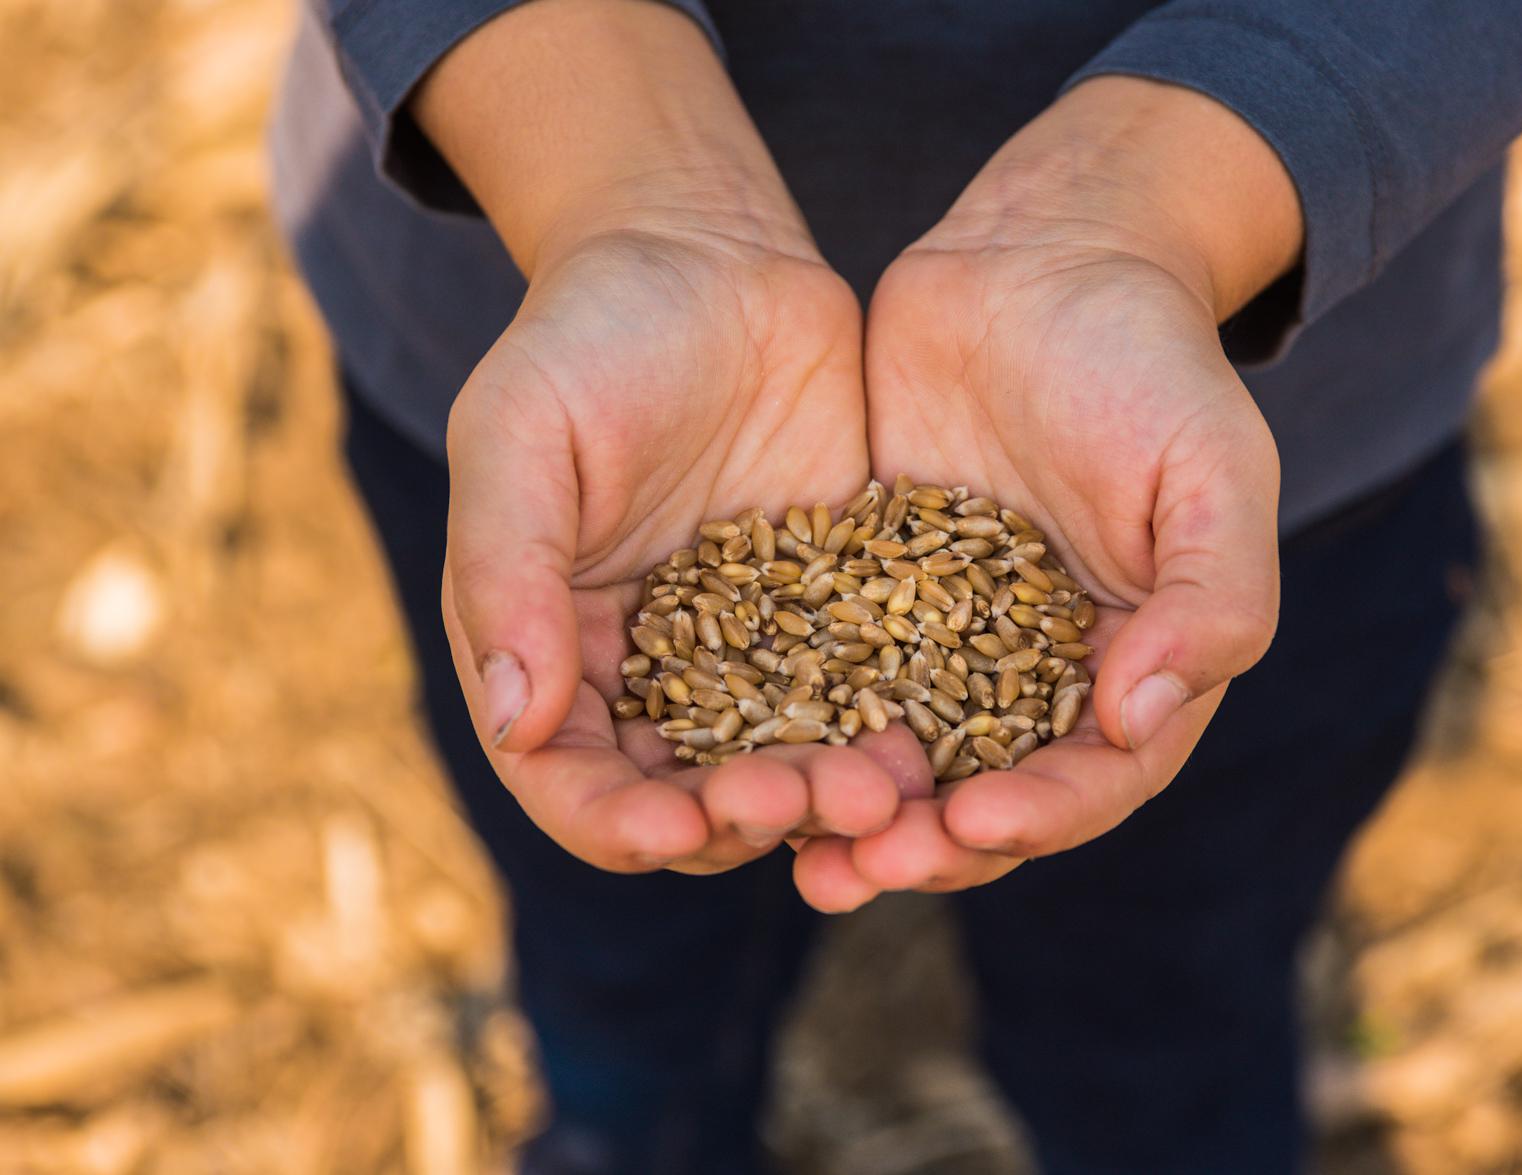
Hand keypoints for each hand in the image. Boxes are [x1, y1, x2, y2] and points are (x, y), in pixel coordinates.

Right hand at [420, 0, 904, 874]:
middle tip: (802, 802)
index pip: (573, 781)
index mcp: (557, 648)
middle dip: (741, 820)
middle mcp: (654, 674)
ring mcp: (755, 651)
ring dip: (826, 798)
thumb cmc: (588, 336)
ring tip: (884, 790)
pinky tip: (933, 741)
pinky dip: (892, 732)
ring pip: (788, 765)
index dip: (614, 824)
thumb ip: (510, 574)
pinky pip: (866, 696)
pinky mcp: (841, 614)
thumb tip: (516, 726)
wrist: (711, 256)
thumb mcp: (520, 436)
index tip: (672, 832)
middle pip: (690, 798)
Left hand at [792, 79, 1300, 909]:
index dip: (1039, 815)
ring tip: (782, 839)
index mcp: (1134, 665)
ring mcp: (944, 636)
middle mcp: (1038, 672)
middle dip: (923, 844)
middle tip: (853, 871)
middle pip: (984, 792)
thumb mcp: (1213, 473)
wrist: (1044, 257)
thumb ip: (1210, 599)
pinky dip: (788, 716)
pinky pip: (823, 670)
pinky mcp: (864, 590)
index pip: (1095, 778)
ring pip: (895, 751)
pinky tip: (728, 746)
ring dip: (846, 806)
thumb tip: (1140, 719)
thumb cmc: (1150, 362)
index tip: (974, 827)